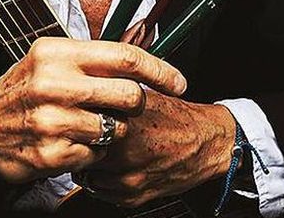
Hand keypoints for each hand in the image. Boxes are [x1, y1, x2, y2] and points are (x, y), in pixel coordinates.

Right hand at [0, 37, 187, 192]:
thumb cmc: (23, 90)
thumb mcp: (50, 60)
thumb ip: (91, 59)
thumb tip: (141, 62)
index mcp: (57, 53)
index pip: (124, 57)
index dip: (159, 70)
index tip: (178, 81)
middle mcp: (53, 83)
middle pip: (129, 96)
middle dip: (136, 105)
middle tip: (125, 108)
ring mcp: (51, 121)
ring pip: (115, 128)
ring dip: (111, 130)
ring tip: (88, 124)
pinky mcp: (51, 153)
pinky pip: (96, 154)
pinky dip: (91, 151)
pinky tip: (72, 141)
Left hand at [77, 91, 236, 207]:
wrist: (207, 144)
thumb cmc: (179, 119)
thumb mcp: (145, 95)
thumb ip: (113, 94)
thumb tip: (86, 87)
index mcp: (125, 124)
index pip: (79, 126)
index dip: (76, 121)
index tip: (77, 117)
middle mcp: (125, 153)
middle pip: (79, 151)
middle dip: (80, 143)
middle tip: (86, 135)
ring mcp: (128, 178)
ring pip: (86, 175)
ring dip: (90, 164)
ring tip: (103, 151)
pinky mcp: (132, 196)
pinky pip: (101, 192)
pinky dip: (103, 181)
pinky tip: (114, 167)